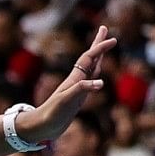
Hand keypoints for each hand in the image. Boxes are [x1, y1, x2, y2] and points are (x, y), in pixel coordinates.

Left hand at [18, 27, 117, 145]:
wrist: (41, 127)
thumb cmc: (52, 114)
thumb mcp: (67, 100)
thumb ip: (82, 89)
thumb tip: (101, 83)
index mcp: (75, 79)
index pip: (90, 58)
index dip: (100, 48)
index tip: (113, 39)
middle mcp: (77, 81)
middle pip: (90, 58)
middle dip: (98, 43)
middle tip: (104, 29)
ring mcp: (77, 89)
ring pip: (91, 69)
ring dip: (98, 57)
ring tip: (103, 48)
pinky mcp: (77, 99)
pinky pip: (90, 83)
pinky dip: (96, 77)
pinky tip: (98, 78)